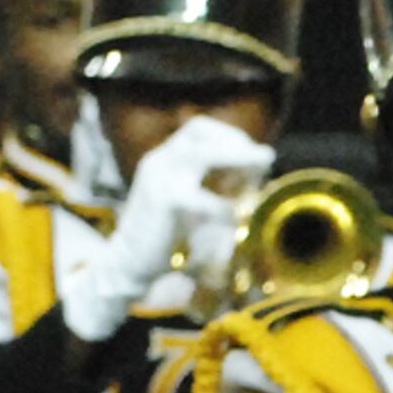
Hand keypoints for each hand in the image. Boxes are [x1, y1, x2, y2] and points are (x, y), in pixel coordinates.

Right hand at [65, 116, 268, 339]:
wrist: (127, 264)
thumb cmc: (166, 237)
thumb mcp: (193, 203)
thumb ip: (217, 186)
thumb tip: (255, 174)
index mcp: (165, 158)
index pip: (199, 128)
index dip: (230, 135)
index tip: (255, 154)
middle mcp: (159, 161)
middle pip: (200, 131)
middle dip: (237, 142)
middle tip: (264, 160)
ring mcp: (159, 178)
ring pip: (203, 153)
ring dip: (237, 159)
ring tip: (257, 176)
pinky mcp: (164, 203)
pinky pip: (203, 197)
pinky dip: (226, 205)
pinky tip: (236, 216)